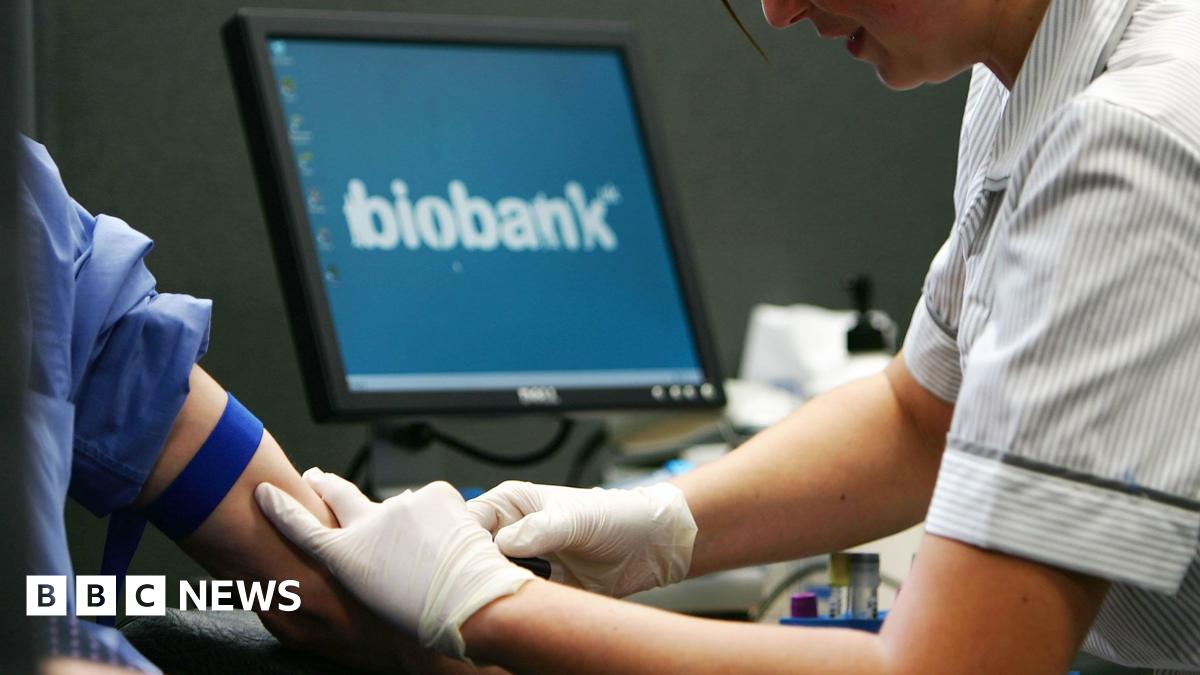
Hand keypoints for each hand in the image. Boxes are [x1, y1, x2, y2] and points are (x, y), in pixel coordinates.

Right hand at [255, 470, 534, 659]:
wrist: (471, 602)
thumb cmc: (427, 615)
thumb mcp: (377, 598)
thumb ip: (366, 565)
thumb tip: (373, 543)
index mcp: (347, 557)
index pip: (303, 529)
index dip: (282, 509)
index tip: (265, 492)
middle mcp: (367, 524)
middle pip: (338, 494)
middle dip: (324, 484)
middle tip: (315, 477)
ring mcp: (401, 505)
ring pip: (401, 507)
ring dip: (408, 521)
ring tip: (427, 550)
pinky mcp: (435, 493)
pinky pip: (434, 502)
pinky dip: (441, 516)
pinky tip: (452, 538)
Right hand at [467, 481, 696, 597]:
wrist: (651, 546)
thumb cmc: (616, 516)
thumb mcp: (578, 518)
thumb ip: (541, 529)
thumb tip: (506, 543)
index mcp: (510, 505)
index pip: (466, 522)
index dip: (459, 544)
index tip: (467, 566)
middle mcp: (511, 534)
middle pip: (471, 559)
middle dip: (474, 577)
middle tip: (486, 592)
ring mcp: (524, 565)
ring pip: (490, 585)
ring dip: (496, 597)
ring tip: (507, 603)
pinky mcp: (539, 591)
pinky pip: (516, 605)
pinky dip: (516, 613)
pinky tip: (522, 616)